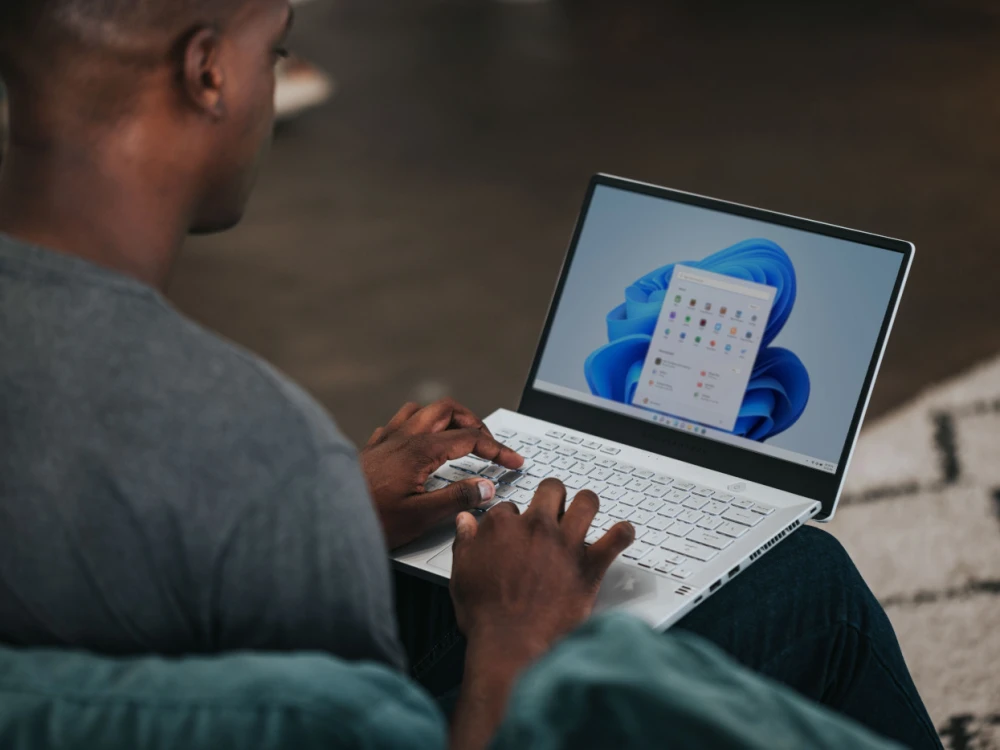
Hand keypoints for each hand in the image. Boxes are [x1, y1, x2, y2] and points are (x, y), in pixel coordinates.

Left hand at [360, 399, 522, 549]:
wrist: (326, 519)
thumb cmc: (369, 520)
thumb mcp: (420, 516)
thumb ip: (457, 498)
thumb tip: (486, 487)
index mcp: (420, 449)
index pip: (470, 438)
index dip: (498, 449)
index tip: (513, 461)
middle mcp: (403, 436)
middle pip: (448, 410)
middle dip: (474, 422)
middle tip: (489, 444)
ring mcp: (386, 439)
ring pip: (422, 410)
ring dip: (445, 418)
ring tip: (459, 436)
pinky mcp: (372, 448)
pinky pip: (399, 422)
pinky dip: (418, 426)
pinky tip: (420, 444)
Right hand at [448, 480, 633, 749]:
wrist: (511, 644)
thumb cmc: (486, 614)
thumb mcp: (462, 573)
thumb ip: (465, 542)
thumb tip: (466, 521)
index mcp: (503, 526)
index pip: (509, 506)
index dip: (513, 518)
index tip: (515, 530)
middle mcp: (537, 527)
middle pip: (551, 490)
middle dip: (552, 496)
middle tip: (553, 509)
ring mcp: (566, 544)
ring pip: (587, 502)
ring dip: (587, 505)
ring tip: (586, 512)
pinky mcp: (589, 565)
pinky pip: (616, 538)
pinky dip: (623, 534)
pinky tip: (622, 534)